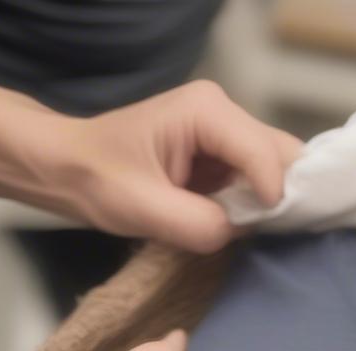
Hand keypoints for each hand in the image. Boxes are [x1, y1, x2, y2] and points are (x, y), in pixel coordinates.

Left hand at [47, 81, 302, 253]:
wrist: (68, 169)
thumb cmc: (96, 180)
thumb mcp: (142, 208)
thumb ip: (197, 224)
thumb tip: (237, 234)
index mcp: (206, 111)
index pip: (265, 153)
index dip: (274, 196)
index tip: (263, 231)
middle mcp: (224, 113)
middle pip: (284, 154)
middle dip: (287, 196)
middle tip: (276, 235)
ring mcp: (227, 134)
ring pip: (278, 169)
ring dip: (272, 204)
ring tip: (257, 232)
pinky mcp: (224, 157)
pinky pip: (260, 181)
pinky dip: (260, 206)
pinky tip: (244, 225)